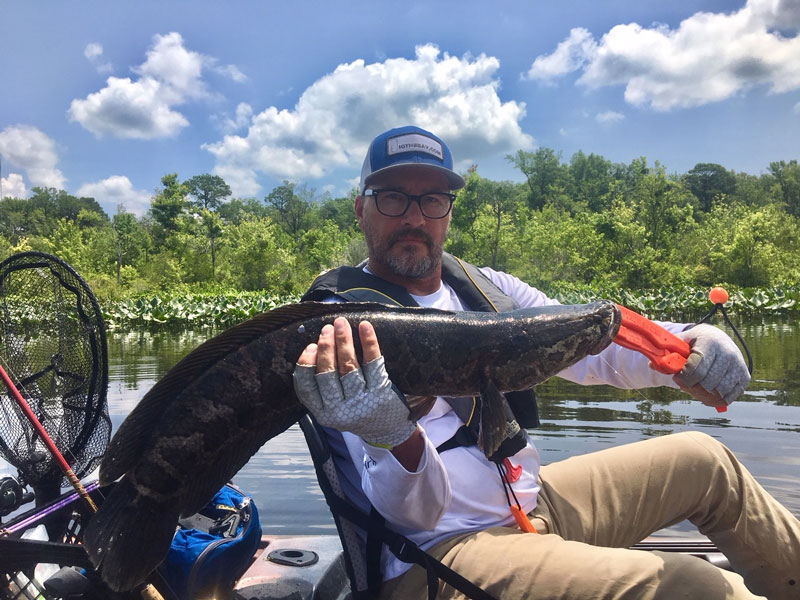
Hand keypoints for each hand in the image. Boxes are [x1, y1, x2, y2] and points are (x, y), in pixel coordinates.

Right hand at [293, 317, 416, 447]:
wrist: (388, 430)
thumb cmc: (355, 412)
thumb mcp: (332, 410)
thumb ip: (320, 389)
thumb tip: (314, 349)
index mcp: (323, 414)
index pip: (306, 388)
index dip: (305, 365)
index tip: (310, 346)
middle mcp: (341, 410)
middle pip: (328, 374)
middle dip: (326, 348)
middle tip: (327, 328)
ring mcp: (362, 401)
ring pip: (349, 366)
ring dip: (343, 341)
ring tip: (341, 324)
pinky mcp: (381, 392)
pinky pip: (373, 362)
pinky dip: (368, 342)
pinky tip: (364, 326)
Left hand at [673, 324, 749, 407]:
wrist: (718, 339)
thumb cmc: (694, 342)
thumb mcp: (681, 342)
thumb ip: (667, 354)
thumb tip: (653, 365)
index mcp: (710, 342)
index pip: (696, 368)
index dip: (684, 377)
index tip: (677, 377)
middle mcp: (728, 353)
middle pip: (707, 383)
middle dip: (691, 387)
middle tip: (683, 384)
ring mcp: (738, 366)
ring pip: (719, 392)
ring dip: (702, 395)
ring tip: (693, 389)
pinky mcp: (744, 377)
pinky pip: (729, 397)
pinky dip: (715, 400)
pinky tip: (705, 394)